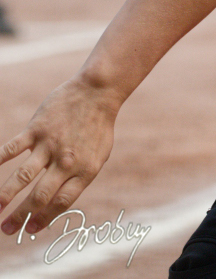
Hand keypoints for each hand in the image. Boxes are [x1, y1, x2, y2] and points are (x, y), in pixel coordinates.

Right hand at [0, 77, 117, 235]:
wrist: (97, 93)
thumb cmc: (98, 126)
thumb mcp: (99, 155)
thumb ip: (80, 176)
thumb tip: (59, 199)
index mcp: (85, 171)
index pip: (62, 202)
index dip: (45, 218)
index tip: (31, 229)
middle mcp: (67, 162)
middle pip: (40, 196)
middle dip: (21, 216)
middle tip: (7, 230)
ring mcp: (50, 145)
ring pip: (23, 177)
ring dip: (6, 196)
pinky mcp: (36, 129)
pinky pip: (12, 149)